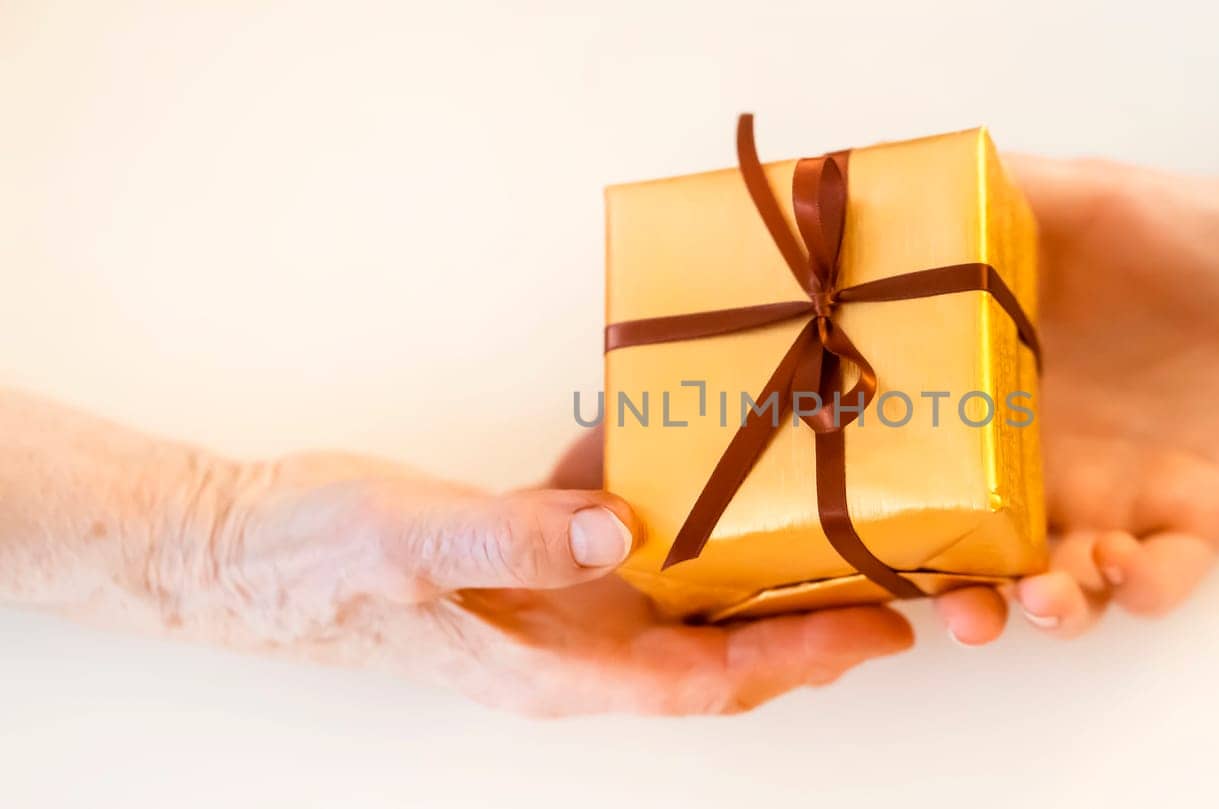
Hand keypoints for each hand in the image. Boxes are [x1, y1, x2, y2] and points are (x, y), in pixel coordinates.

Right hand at [0, 394, 911, 716]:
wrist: (234, 548)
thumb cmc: (308, 565)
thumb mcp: (407, 543)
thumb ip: (512, 540)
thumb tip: (625, 528)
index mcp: (554, 667)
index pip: (707, 678)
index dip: (801, 656)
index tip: (884, 625)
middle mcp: (572, 643)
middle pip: (721, 643)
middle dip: (812, 617)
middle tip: (902, 568)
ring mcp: (557, 600)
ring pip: (687, 590)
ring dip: (759, 559)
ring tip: (839, 508)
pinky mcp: (537, 555)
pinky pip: (628, 533)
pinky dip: (674, 497)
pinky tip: (701, 445)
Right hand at [935, 67, 1218, 642]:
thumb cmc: (1173, 225)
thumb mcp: (1074, 196)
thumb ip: (990, 197)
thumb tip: (885, 174)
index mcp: (994, 404)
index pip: (925, 479)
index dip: (893, 519)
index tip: (862, 532)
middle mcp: (1044, 468)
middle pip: (982, 558)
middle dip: (962, 599)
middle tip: (957, 606)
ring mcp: (1117, 501)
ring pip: (1066, 588)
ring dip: (1048, 607)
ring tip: (1044, 596)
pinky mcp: (1194, 521)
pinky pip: (1160, 580)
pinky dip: (1139, 589)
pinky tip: (1125, 564)